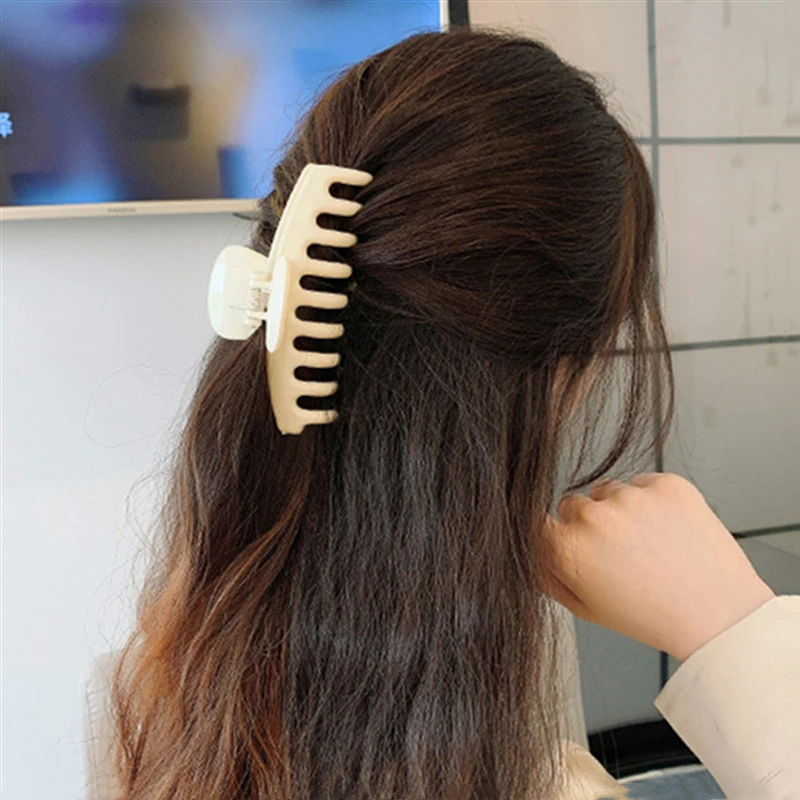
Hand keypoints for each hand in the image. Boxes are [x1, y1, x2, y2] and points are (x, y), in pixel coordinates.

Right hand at [544, 473, 774, 661]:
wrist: (718, 614)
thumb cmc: (653, 616)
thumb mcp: (587, 608)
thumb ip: (548, 576)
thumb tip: (527, 549)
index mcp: (568, 550)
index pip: (533, 520)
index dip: (547, 530)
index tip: (558, 535)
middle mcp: (594, 517)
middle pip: (571, 505)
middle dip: (586, 524)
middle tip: (614, 553)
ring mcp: (632, 498)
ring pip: (607, 492)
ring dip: (619, 510)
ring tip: (646, 545)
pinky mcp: (666, 485)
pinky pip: (642, 483)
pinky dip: (650, 502)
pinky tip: (665, 531)